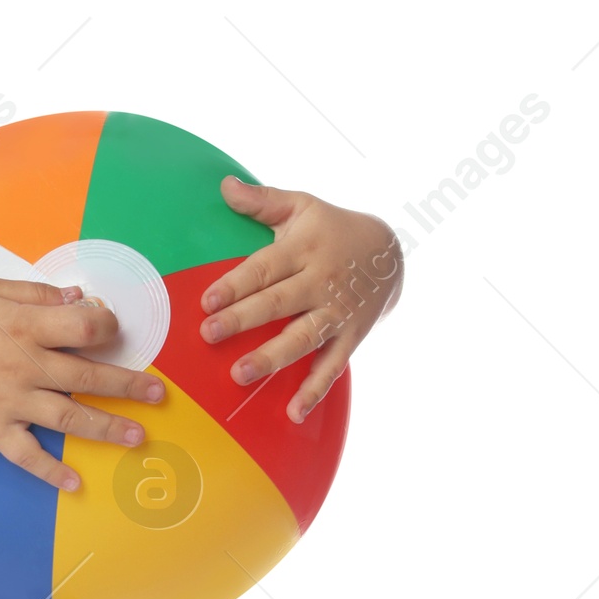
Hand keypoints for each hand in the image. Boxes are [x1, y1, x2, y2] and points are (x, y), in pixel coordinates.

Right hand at [0, 279, 166, 490]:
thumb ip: (36, 294)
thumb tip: (80, 298)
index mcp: (27, 326)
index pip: (85, 327)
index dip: (108, 327)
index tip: (113, 330)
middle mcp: (26, 366)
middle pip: (88, 378)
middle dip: (128, 386)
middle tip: (158, 395)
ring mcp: (12, 401)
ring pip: (69, 418)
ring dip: (106, 429)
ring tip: (138, 437)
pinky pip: (26, 454)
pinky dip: (50, 471)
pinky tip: (75, 484)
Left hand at [198, 178, 402, 421]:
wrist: (390, 254)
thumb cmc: (332, 229)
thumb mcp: (302, 206)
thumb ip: (263, 201)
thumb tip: (224, 185)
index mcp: (305, 249)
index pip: (265, 268)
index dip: (236, 284)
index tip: (208, 300)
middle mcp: (320, 282)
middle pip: (278, 303)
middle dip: (243, 320)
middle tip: (209, 334)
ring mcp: (337, 313)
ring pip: (303, 338)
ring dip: (272, 357)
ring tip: (241, 374)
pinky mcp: (350, 337)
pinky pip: (332, 367)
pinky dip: (314, 391)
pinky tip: (294, 413)